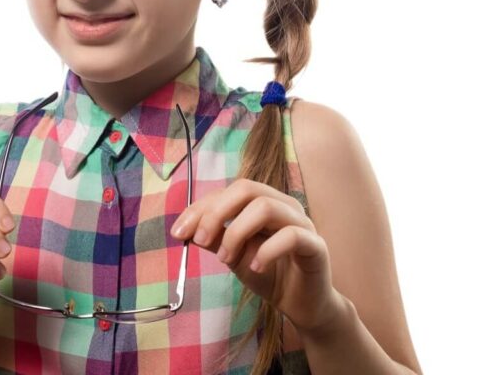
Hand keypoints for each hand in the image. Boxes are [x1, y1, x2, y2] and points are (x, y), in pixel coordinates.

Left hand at [169, 177, 341, 334]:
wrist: (302, 306)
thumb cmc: (269, 275)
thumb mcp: (234, 256)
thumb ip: (216, 240)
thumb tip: (189, 230)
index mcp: (263, 202)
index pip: (227, 192)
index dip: (199, 209)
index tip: (178, 232)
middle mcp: (283, 205)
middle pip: (246, 188)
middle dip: (216, 213)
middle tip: (201, 240)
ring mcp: (302, 223)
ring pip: (265, 207)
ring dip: (237, 232)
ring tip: (226, 258)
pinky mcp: (316, 245)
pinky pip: (291, 236)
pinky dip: (267, 251)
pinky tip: (256, 268)